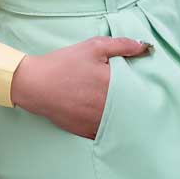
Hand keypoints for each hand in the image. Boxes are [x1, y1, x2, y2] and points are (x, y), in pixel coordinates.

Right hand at [9, 36, 152, 139]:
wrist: (34, 85)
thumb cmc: (63, 64)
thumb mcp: (92, 47)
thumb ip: (121, 45)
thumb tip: (145, 47)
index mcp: (113, 85)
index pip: (139, 89)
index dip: (143, 87)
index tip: (144, 85)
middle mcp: (109, 106)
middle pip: (132, 108)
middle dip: (134, 102)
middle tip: (131, 96)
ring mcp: (98, 122)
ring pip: (120, 122)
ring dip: (122, 116)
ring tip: (119, 108)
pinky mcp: (87, 132)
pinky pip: (105, 133)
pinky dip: (108, 126)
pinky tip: (105, 118)